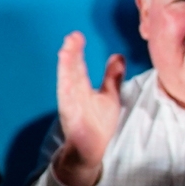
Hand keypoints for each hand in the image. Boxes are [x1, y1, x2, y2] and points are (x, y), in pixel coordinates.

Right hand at [52, 33, 126, 185]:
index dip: (76, 50)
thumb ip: (112, 77)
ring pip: (67, 82)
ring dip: (66, 67)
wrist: (89, 150)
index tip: (76, 35)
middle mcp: (73, 93)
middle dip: (70, 54)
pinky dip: (66, 90)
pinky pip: (68, 102)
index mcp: (81, 87)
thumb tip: (118, 55)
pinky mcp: (71, 118)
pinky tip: (66, 79)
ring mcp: (71, 105)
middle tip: (71, 37)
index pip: (78, 65)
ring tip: (65, 51)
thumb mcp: (109, 96)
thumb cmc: (98, 124)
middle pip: (71, 70)